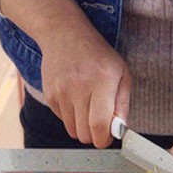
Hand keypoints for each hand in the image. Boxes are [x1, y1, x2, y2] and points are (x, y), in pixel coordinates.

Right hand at [0, 0, 130, 147]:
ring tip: (88, 108)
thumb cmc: (98, 56)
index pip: (99, 124)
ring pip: (72, 131)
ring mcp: (61, 92)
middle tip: (101, 124)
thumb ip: (122, 105)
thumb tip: (119, 131)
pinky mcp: (50, 96)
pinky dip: (71, 117)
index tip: (108, 136)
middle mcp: (79, 87)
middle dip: (95, 136)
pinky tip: (75, 98)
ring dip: (82, 127)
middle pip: (84, 134)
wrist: (64, 34)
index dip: (104, 138)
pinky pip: (63, 121)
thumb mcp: (122, 74)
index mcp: (102, 81)